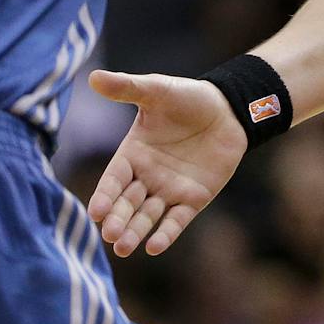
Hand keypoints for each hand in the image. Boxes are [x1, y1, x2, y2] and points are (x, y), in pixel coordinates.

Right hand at [85, 69, 249, 257]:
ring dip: (135, 231)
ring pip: (147, 215)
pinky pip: (177, 219)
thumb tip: (94, 77)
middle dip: (117, 219)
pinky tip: (154, 247)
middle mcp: (146, 176)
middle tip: (109, 235)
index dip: (104, 196)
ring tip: (123, 247)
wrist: (228, 108)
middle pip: (127, 203)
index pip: (113, 180)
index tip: (95, 212)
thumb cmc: (188, 98)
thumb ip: (127, 88)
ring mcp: (169, 189)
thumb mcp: (156, 91)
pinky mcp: (194, 198)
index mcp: (132, 154)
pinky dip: (166, 233)